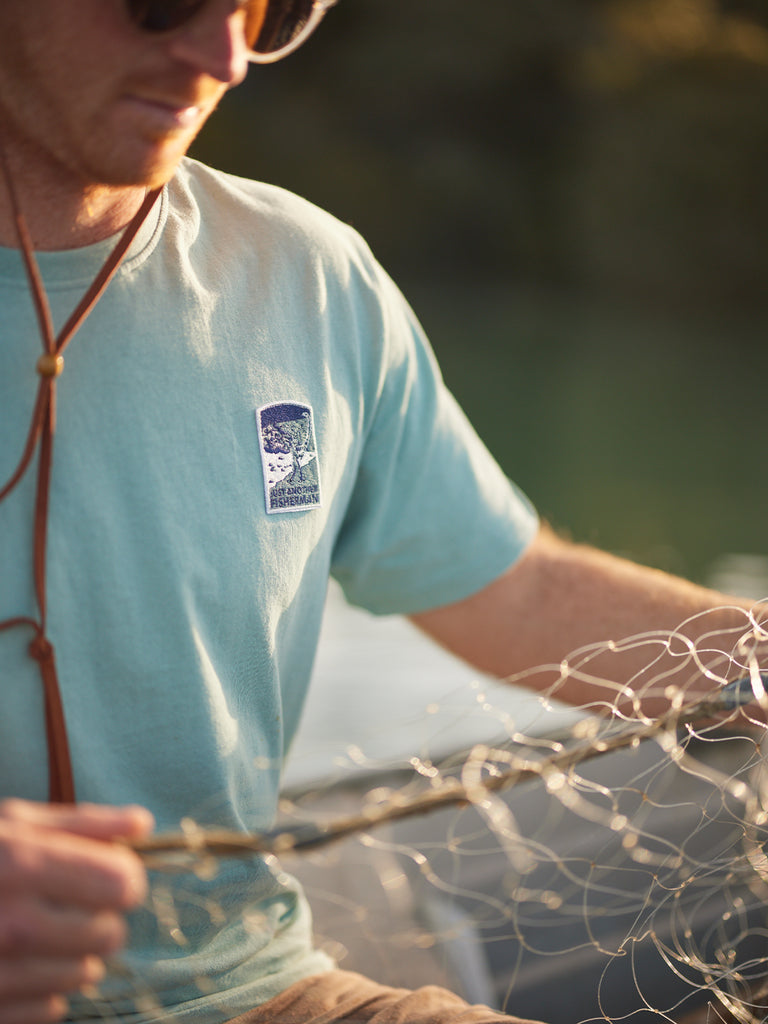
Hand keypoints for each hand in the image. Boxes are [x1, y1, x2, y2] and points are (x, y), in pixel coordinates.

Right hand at [0, 798, 152, 1023]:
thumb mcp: (11, 823)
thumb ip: (82, 823)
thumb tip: (143, 824)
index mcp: (21, 865)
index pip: (122, 884)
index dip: (124, 877)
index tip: (109, 874)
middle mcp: (11, 924)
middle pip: (111, 934)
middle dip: (102, 917)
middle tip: (72, 905)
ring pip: (85, 975)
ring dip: (75, 955)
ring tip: (40, 933)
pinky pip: (51, 1010)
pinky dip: (44, 991)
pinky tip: (18, 964)